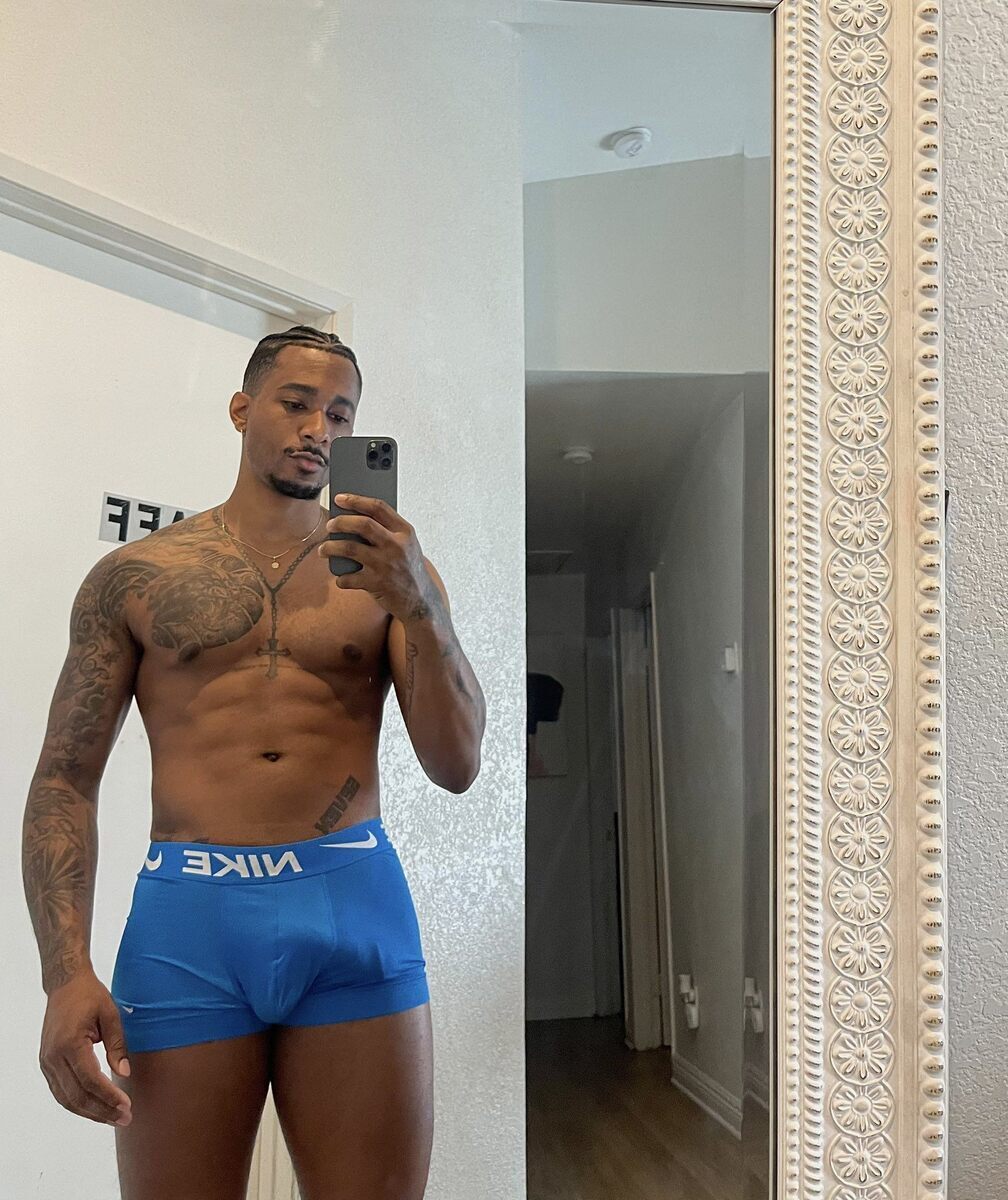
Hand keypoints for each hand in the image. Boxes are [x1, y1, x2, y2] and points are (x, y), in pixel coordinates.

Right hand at [39, 967, 131, 1125]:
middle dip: (102, 1110)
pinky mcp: (47, 1063)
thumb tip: (124, 1073)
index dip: (109, 1097)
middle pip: (77, 1095)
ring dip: (90, 1112)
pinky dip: (77, 1103)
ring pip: (66, 1098)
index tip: (126, 1106)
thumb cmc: (89, 995)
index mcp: (70, 1043)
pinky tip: (95, 1108)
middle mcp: (54, 1057)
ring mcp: (47, 1062)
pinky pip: (60, 1091)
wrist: (65, 984)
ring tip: (112, 1118)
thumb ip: (117, 1045)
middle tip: (124, 1118)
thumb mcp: (110, 1014)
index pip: (90, 1080)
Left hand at [318, 493, 433, 624]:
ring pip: (349, 548)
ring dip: (330, 547)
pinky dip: (340, 578)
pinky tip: (340, 577)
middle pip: (362, 524)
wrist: (421, 601)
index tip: (340, 498)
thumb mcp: (406, 544)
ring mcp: (385, 565)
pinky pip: (348, 578)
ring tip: (323, 549)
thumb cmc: (408, 568)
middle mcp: (396, 546)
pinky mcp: (376, 584)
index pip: (378, 507)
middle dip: (340, 522)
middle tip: (330, 525)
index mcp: (404, 532)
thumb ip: (387, 530)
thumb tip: (351, 518)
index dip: (356, 500)